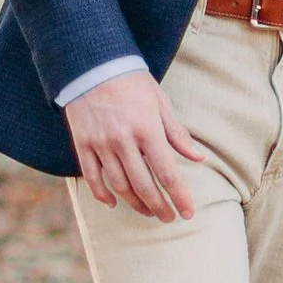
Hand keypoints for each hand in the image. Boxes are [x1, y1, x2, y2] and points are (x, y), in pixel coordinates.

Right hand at [65, 68, 203, 219]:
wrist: (93, 64)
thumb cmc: (133, 82)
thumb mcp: (160, 103)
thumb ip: (177, 134)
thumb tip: (199, 157)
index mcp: (147, 129)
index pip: (167, 173)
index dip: (179, 197)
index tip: (188, 213)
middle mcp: (123, 140)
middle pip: (144, 185)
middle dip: (159, 206)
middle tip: (168, 217)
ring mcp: (101, 143)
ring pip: (119, 185)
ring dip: (135, 204)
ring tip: (148, 211)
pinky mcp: (83, 143)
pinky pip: (92, 177)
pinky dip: (102, 194)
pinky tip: (114, 203)